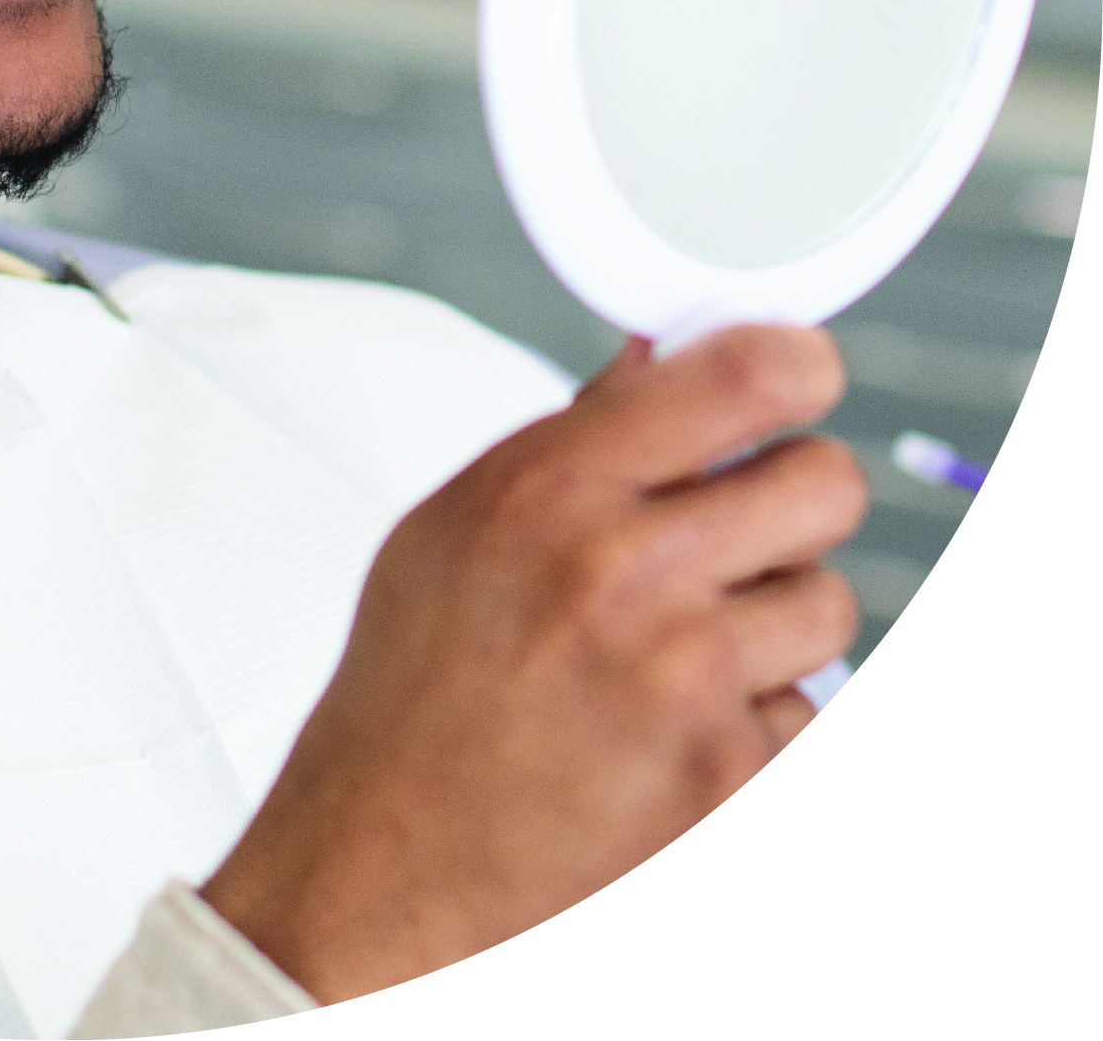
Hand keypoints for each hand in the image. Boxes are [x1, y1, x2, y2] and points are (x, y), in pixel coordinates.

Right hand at [199, 324, 865, 1001]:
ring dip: (777, 616)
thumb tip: (662, 358)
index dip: (796, 365)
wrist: (387, 858)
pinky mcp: (727, 779)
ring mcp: (685, 680)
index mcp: (550, 487)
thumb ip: (573, 436)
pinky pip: (807, 711)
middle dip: (797, 492)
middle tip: (750, 518)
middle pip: (826, 482)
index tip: (798, 375)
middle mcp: (625, 571)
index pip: (747, 377)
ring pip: (829, 600)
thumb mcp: (457, 524)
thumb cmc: (413, 686)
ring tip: (684, 642)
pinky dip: (757, 717)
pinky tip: (672, 725)